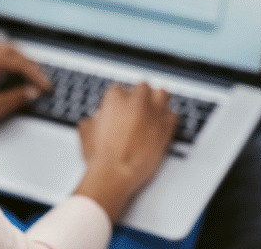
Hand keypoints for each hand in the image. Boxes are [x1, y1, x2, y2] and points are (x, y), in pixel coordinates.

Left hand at [0, 41, 50, 127]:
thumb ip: (15, 97)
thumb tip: (32, 92)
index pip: (19, 63)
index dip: (36, 74)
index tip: (46, 86)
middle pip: (12, 50)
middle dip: (29, 62)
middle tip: (40, 76)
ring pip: (1, 47)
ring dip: (17, 56)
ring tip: (28, 68)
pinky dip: (5, 55)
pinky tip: (6, 65)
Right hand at [74, 82, 177, 221]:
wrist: (115, 174)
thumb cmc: (100, 156)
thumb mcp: (86, 132)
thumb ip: (93, 119)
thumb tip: (97, 118)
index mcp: (115, 97)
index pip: (120, 89)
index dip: (119, 102)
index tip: (119, 111)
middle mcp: (136, 101)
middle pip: (143, 87)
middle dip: (140, 96)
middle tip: (137, 109)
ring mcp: (153, 113)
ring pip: (162, 94)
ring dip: (158, 100)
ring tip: (154, 109)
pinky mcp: (166, 127)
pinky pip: (173, 114)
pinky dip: (168, 118)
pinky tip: (161, 124)